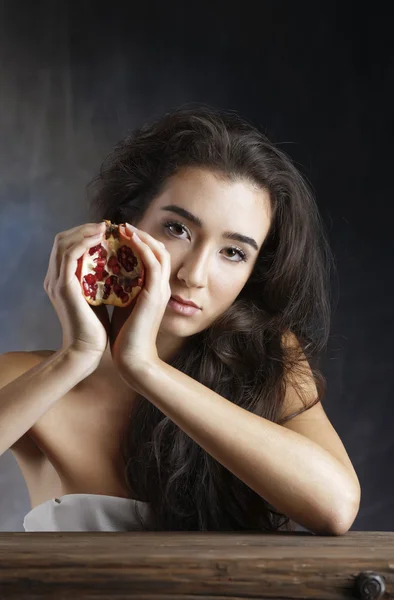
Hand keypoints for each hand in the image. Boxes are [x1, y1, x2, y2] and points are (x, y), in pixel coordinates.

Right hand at [44, 221, 109, 361]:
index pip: (67, 246)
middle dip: (85, 228)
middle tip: (107, 225)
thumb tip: (117, 264)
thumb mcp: (98, 297)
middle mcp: (54, 278)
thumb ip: (100, 280)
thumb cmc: (96, 328)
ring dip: (85, 231)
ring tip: (105, 228)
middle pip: (62, 239)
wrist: (87, 351)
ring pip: (64, 242)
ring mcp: (56, 281)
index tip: (107, 231)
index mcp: (61, 280)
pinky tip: (100, 239)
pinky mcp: (63, 287)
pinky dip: (84, 242)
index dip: (84, 234)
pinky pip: (69, 255)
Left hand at [110, 223, 170, 375]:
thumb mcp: (122, 305)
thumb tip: (105, 275)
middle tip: (121, 226)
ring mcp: (161, 290)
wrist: (132, 358)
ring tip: (124, 227)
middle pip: (159, 249)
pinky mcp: (156, 294)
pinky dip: (142, 248)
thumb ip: (120, 289)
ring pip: (159, 251)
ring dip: (142, 236)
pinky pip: (153, 263)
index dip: (139, 242)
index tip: (119, 234)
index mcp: (154, 289)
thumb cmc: (125, 336)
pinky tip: (128, 240)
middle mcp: (161, 287)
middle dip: (141, 234)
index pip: (152, 257)